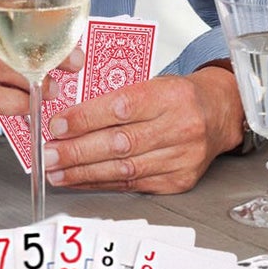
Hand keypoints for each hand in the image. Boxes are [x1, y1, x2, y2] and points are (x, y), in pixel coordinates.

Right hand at [0, 0, 78, 155]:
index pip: (1, 8)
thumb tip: (54, 37)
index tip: (69, 33)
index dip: (40, 19)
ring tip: (52, 88)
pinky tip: (30, 107)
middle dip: (47, 51)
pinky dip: (17, 102)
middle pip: (4, 38)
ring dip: (34, 80)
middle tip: (72, 63)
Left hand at [42, 68, 242, 194]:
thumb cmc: (177, 96)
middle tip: (48, 155)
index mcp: (169, 96)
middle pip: (120, 143)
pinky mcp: (179, 180)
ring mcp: (182, 157)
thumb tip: (66, 119)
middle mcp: (179, 127)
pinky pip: (132, 184)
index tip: (56, 126)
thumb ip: (112, 99)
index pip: (120, 108)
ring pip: (124, 168)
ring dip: (83, 172)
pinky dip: (100, 182)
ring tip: (56, 171)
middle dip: (77, 151)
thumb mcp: (149, 84)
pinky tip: (79, 180)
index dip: (85, 119)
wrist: (219, 114)